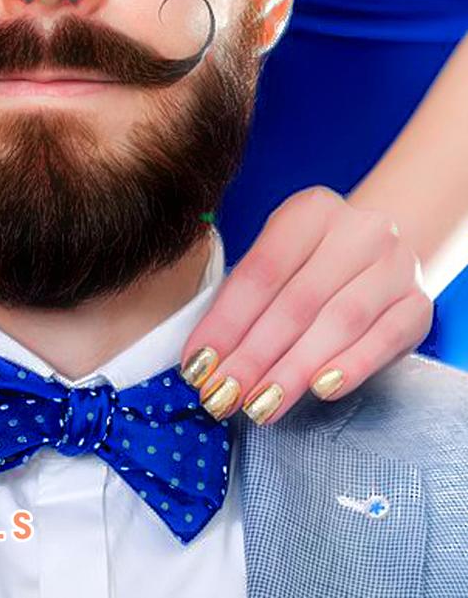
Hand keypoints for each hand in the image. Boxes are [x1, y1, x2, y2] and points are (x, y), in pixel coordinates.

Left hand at [179, 186, 432, 424]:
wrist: (383, 254)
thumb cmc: (314, 262)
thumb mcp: (280, 258)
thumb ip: (246, 299)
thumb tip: (204, 359)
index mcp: (311, 210)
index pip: (260, 271)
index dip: (225, 322)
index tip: (196, 365)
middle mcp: (358, 231)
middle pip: (296, 302)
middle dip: (253, 356)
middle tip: (223, 395)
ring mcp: (394, 265)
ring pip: (338, 322)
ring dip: (293, 370)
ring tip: (261, 404)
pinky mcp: (419, 303)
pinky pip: (385, 338)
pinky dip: (351, 366)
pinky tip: (319, 390)